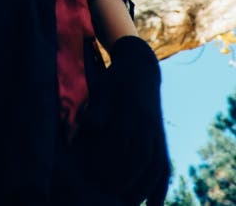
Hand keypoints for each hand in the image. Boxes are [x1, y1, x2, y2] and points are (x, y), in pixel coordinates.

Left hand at [73, 36, 169, 205]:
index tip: (98, 177)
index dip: (113, 161)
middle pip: (141, 157)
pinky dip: (160, 186)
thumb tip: (91, 125)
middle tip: (107, 194)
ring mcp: (157, 131)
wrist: (140, 66)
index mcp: (133, 108)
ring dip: (144, 187)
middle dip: (126, 178)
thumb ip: (100, 106)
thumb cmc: (116, 78)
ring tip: (129, 204)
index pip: (125, 141)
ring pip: (156, 164)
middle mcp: (148, 122)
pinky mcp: (160, 137)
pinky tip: (154, 205)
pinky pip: (164, 165)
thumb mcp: (105, 85)